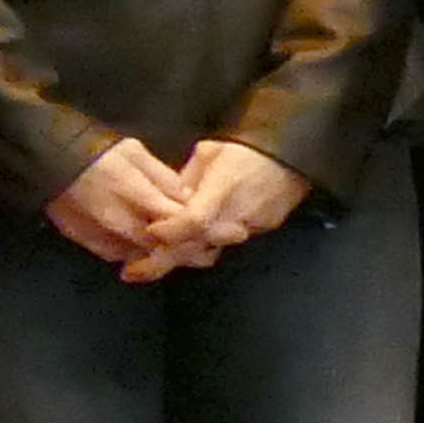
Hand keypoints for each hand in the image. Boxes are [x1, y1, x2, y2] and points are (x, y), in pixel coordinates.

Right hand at [41, 138, 193, 272]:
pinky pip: (117, 255)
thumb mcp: (135, 151)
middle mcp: (119, 220)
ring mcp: (100, 234)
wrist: (46, 157)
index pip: (178, 221)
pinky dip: (130, 252)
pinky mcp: (85, 241)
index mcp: (136, 193)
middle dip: (177, 244)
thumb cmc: (94, 150)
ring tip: (163, 239)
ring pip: (140, 255)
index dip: (195, 225)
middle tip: (188, 238)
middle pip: (161, 246)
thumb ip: (163, 177)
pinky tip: (134, 239)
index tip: (203, 222)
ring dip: (154, 251)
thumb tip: (187, 198)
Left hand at [149, 138, 311, 272]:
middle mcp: (238, 213)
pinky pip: (223, 246)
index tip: (148, 232)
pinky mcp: (259, 234)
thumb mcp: (208, 153)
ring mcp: (251, 227)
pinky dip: (199, 250)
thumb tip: (162, 199)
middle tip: (131, 271)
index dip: (169, 230)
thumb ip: (184, 180)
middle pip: (198, 245)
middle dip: (163, 260)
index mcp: (225, 187)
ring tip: (145, 267)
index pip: (195, 220)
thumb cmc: (245, 151)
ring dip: (178, 259)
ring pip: (208, 250)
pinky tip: (178, 253)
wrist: (292, 158)